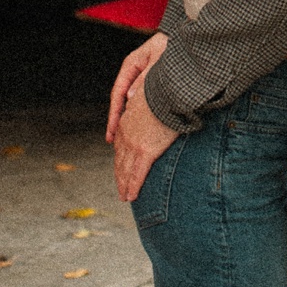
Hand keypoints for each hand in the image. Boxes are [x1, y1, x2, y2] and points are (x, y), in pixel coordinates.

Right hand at [106, 31, 167, 142]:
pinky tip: (139, 126)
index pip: (118, 92)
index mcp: (131, 64)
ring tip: (121, 138)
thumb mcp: (158, 58)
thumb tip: (131, 98)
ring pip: (130, 101)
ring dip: (126, 119)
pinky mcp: (151, 80)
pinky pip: (141, 100)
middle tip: (111, 140)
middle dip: (116, 120)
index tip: (112, 130)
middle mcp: (133, 71)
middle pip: (121, 99)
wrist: (186, 36)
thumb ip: (145, 77)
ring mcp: (141, 76)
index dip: (114, 113)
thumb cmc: (172, 44)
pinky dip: (138, 113)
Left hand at [111, 79, 180, 203]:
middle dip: (120, 176)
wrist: (167, 91)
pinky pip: (137, 175)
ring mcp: (134, 145)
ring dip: (124, 185)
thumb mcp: (145, 93)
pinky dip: (132, 187)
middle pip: (120, 160)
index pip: (120, 145)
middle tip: (121, 188)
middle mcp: (126, 135)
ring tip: (125, 197)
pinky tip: (130, 196)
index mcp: (126, 121)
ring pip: (125, 171)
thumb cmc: (162, 89)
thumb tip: (132, 96)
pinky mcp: (145, 152)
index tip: (121, 167)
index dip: (120, 158)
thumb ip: (138, 100)